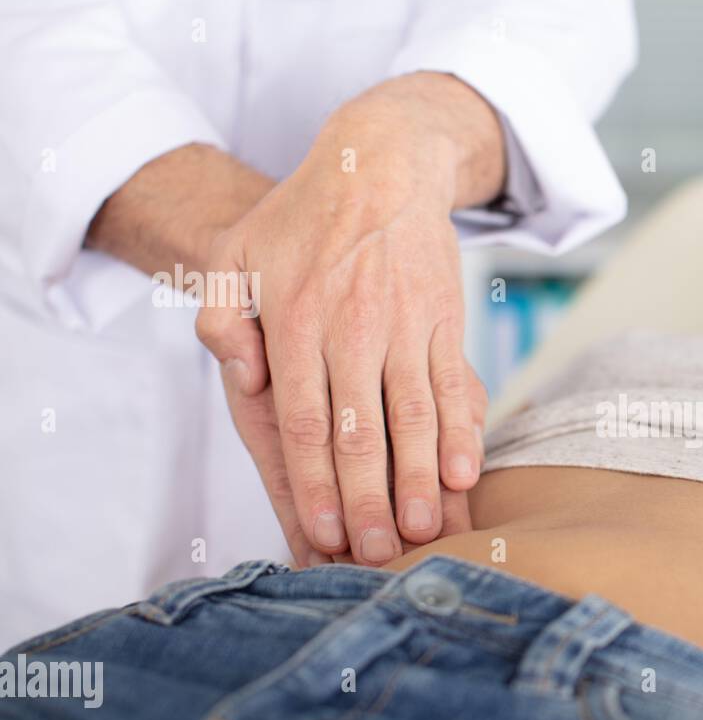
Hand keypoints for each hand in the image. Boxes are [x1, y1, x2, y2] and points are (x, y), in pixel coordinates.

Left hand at [196, 74, 503, 566]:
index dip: (315, 482)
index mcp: (295, 321)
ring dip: (419, 480)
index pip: (303, 420)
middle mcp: (352, 327)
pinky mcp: (446, 320)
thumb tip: (240, 373)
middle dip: (368, 499)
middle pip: (360, 430)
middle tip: (374, 556)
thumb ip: (221, 316)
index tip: (322, 534)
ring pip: (414, 416)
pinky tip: (464, 475)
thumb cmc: (300, 220)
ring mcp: (406, 325)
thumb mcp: (235, 254)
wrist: (380, 163)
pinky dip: (463, 433)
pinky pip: (456, 385)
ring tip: (422, 533)